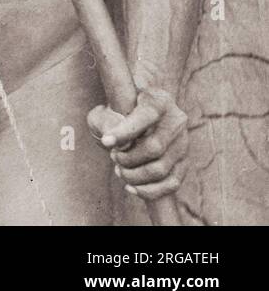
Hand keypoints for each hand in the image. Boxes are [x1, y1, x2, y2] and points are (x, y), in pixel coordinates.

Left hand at [88, 85, 187, 199]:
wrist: (133, 115)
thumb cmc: (116, 111)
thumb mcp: (106, 109)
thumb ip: (106, 121)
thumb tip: (116, 143)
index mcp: (159, 99)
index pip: (146, 116)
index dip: (125, 131)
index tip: (105, 141)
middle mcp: (176, 120)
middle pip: (154, 147)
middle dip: (128, 158)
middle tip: (113, 156)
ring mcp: (183, 143)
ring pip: (161, 168)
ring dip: (135, 175)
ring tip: (119, 170)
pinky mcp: (183, 162)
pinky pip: (171, 184)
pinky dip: (149, 190)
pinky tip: (130, 187)